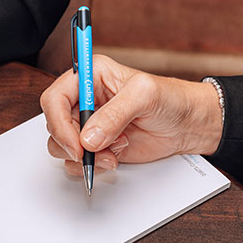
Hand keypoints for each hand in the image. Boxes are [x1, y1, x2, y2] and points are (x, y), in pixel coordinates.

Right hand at [40, 55, 222, 175]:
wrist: (188, 126)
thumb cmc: (170, 99)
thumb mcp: (144, 96)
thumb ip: (115, 114)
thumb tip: (88, 137)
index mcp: (90, 76)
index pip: (55, 98)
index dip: (59, 122)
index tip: (75, 142)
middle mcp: (84, 100)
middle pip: (54, 125)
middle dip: (72, 143)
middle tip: (92, 152)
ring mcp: (89, 125)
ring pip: (62, 146)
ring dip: (84, 157)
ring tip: (111, 154)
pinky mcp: (96, 146)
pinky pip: (77, 161)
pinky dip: (92, 166)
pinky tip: (114, 158)